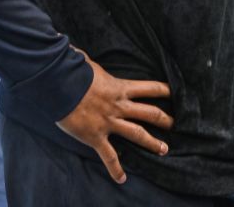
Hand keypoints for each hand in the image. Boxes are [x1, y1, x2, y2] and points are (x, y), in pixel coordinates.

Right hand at [57, 49, 172, 184]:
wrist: (58, 85)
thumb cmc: (71, 70)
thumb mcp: (86, 62)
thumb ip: (90, 62)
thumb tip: (81, 55)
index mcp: (120, 87)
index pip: (150, 87)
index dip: (164, 90)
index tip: (175, 93)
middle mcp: (119, 106)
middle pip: (150, 113)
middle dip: (165, 119)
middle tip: (175, 124)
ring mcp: (109, 122)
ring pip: (137, 134)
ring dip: (152, 143)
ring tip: (164, 149)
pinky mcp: (96, 136)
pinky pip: (109, 156)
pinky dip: (116, 169)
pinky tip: (122, 179)